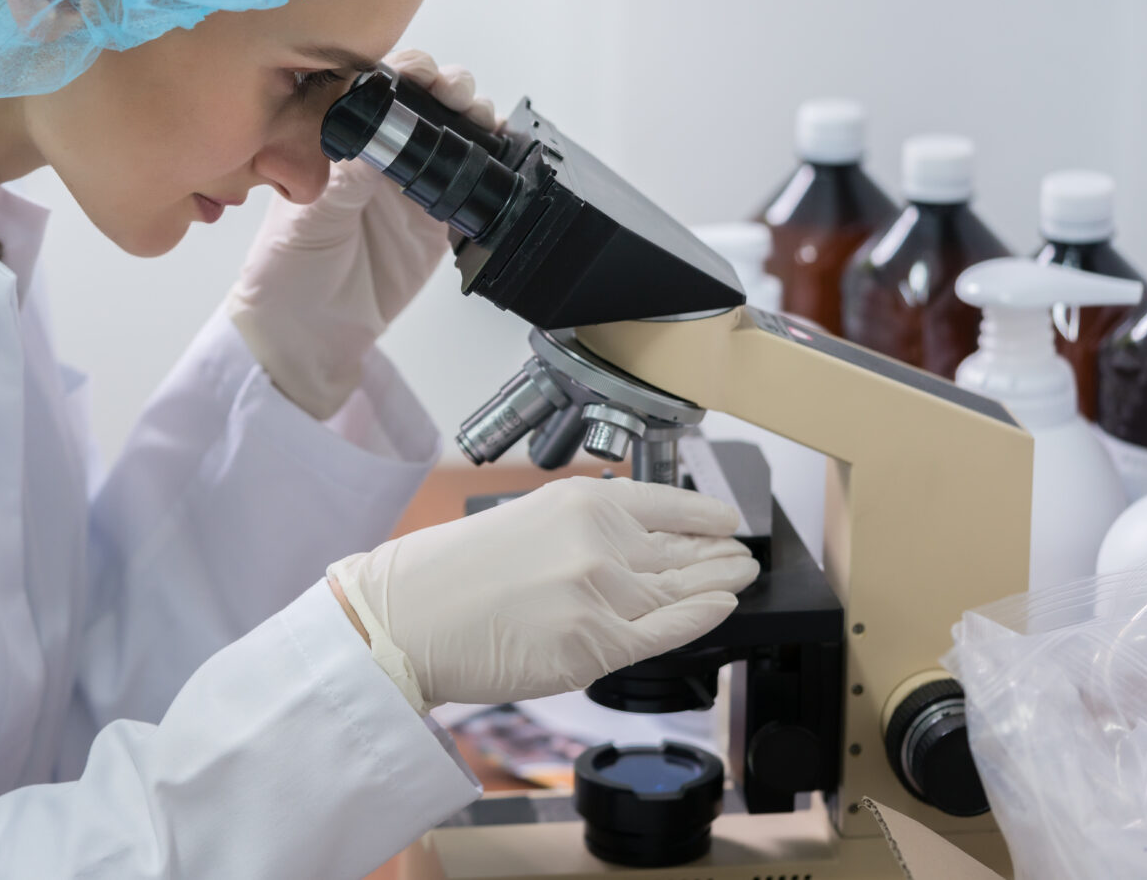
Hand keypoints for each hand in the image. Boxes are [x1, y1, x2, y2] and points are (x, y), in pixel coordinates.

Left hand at [226, 50, 494, 419]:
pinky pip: (469, 185)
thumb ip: (348, 178)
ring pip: (454, 134)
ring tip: (479, 117)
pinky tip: (496, 155)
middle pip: (425, 100)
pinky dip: (488, 165)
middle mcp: (379, 155)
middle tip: (455, 92)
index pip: (377, 87)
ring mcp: (410, 186)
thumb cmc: (287, 271)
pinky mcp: (436, 222)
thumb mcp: (311, 218)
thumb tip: (383, 135)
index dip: (404, 71)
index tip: (419, 73)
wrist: (307, 333)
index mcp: (339, 141)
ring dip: (473, 116)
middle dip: (447, 85)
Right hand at [327, 477, 758, 711]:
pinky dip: (699, 618)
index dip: (703, 515)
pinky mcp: (594, 644)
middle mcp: (598, 541)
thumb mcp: (523, 522)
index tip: (725, 521)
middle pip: (679, 551)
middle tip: (741, 557)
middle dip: (715, 556)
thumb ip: (582, 531)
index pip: (664, 503)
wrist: (405, 619)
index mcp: (578, 502)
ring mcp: (600, 593)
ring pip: (677, 592)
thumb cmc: (447, 577)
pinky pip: (664, 631)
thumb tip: (633, 549)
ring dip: (717, 585)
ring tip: (738, 579)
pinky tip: (721, 607)